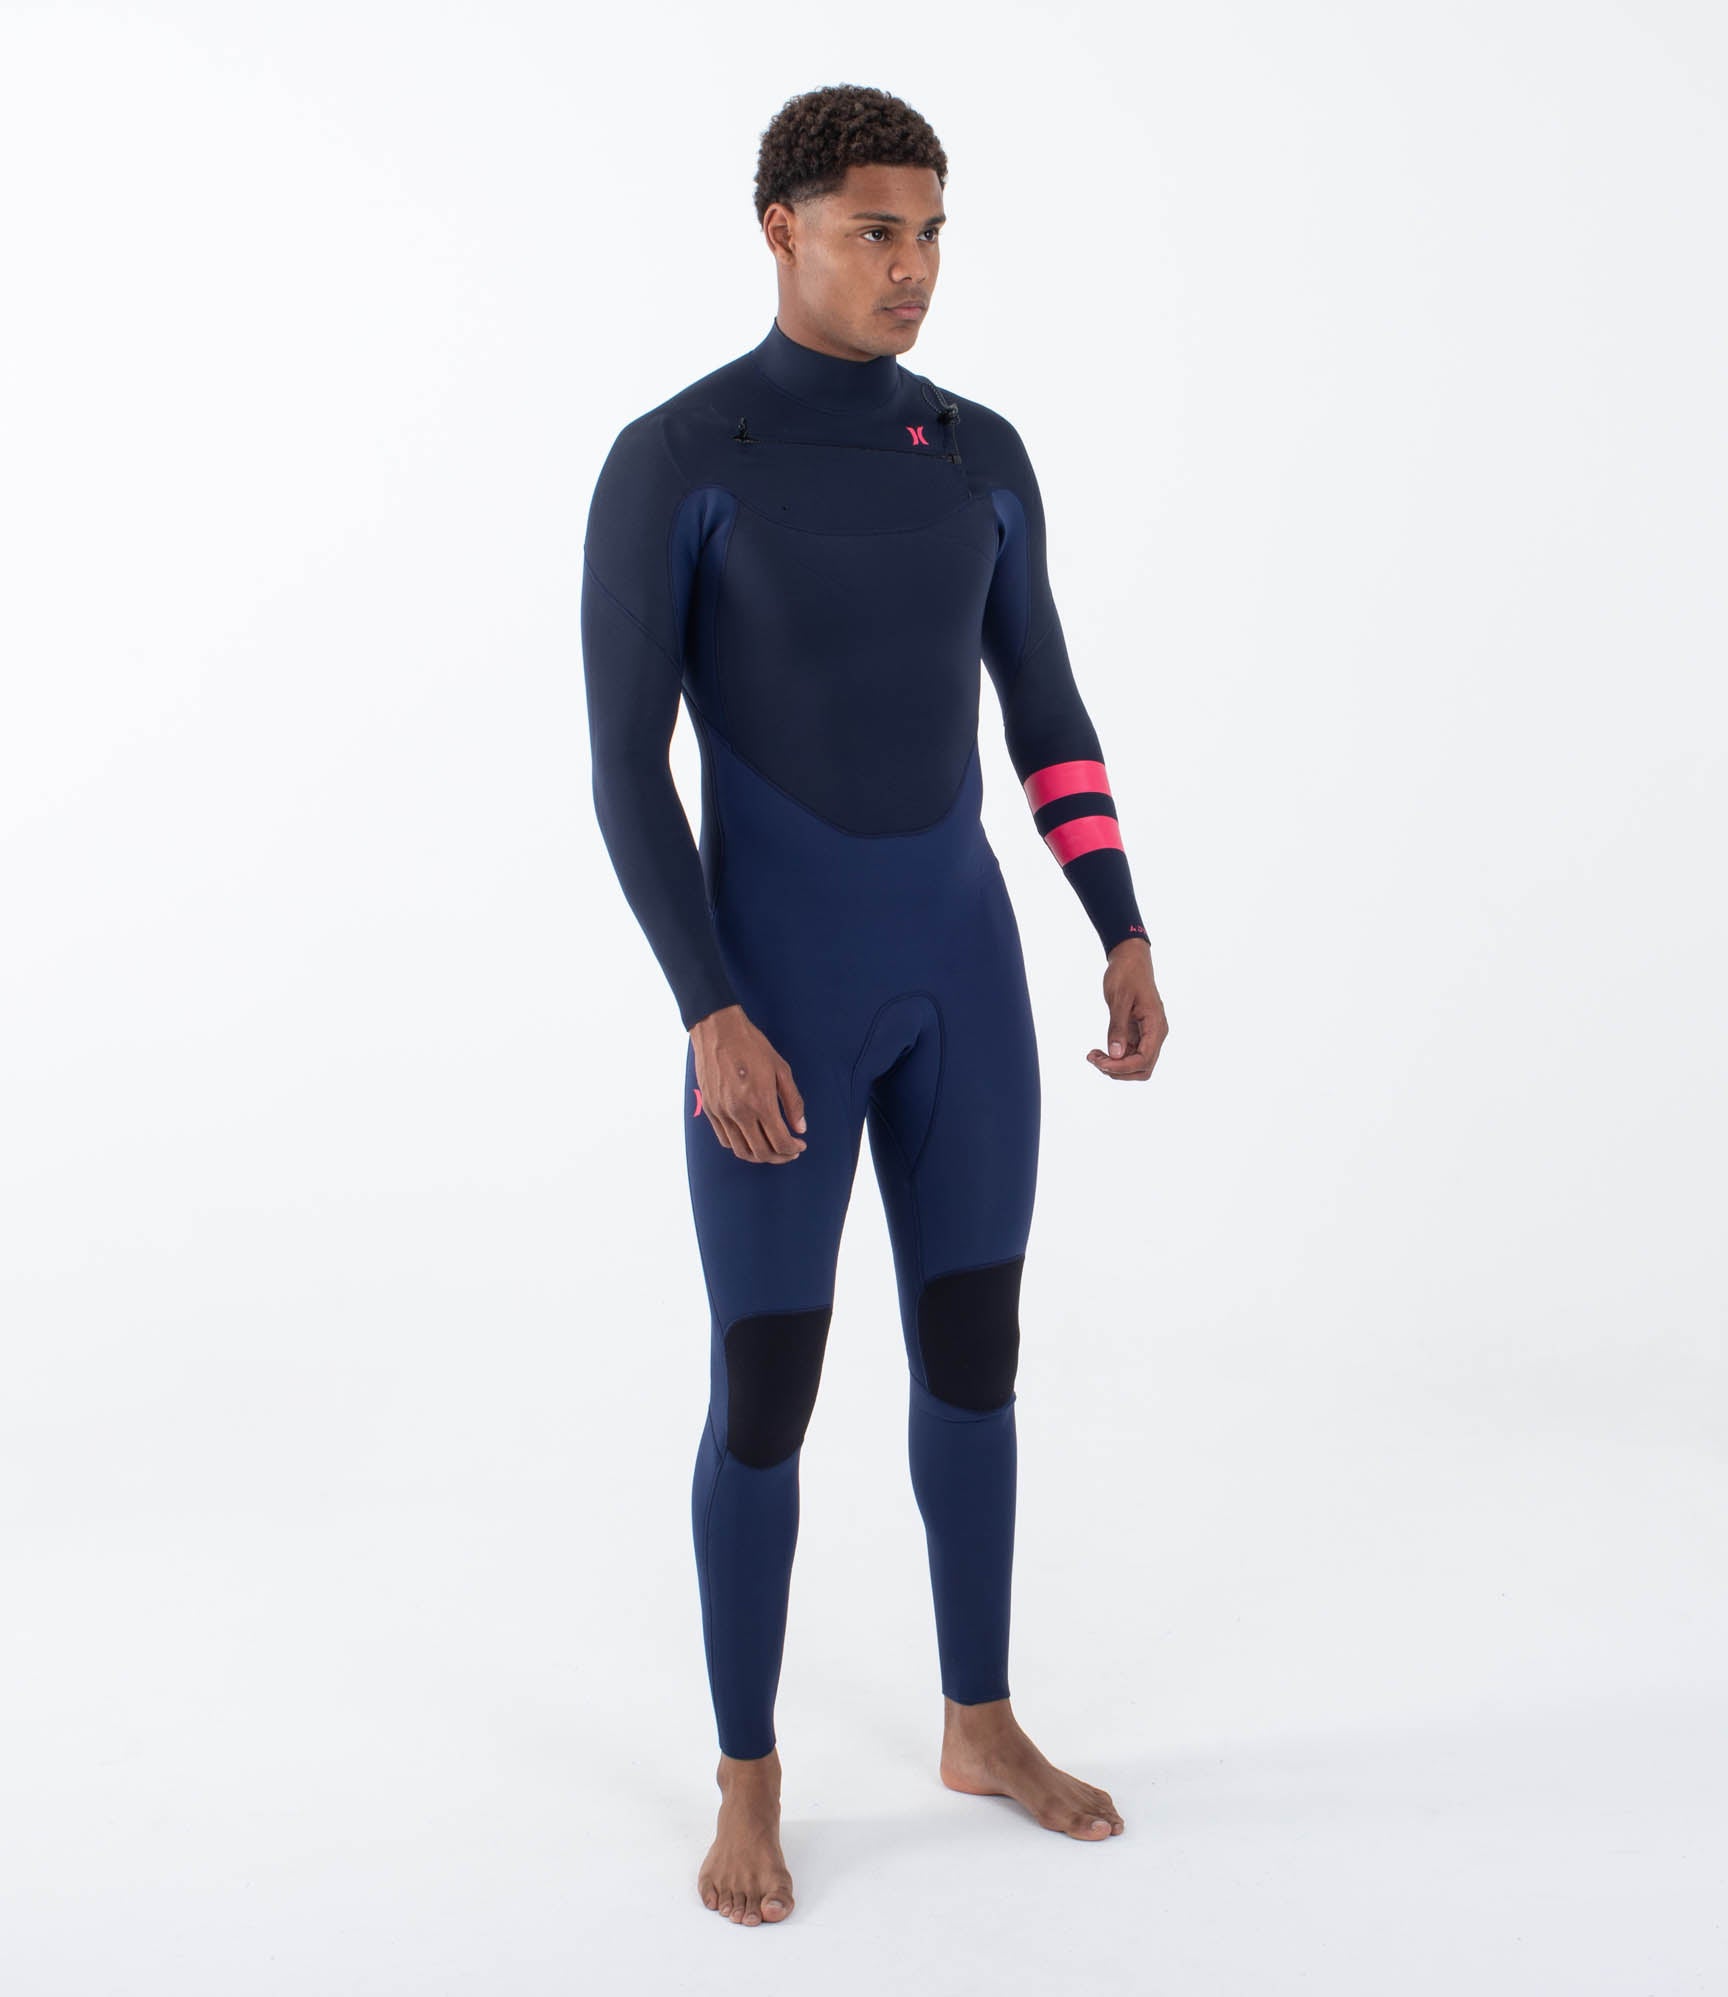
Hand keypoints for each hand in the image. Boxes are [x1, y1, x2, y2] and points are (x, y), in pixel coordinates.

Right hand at [689, 1005, 809, 1161]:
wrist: (719, 1030)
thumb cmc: (753, 1046)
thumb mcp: (781, 1070)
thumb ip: (793, 1101)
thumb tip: (801, 1128)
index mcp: (760, 1103)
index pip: (780, 1141)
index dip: (793, 1149)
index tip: (800, 1144)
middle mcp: (739, 1112)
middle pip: (761, 1152)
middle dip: (780, 1157)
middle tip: (790, 1151)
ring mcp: (722, 1113)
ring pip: (741, 1151)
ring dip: (760, 1156)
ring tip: (772, 1148)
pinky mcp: (710, 1109)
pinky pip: (725, 1139)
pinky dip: (740, 1146)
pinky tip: (751, 1138)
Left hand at [1086, 937, 1167, 1081]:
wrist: (1131, 960)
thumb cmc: (1126, 974)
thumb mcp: (1119, 999)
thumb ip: (1118, 1027)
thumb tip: (1116, 1055)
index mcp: (1155, 1025)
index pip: (1144, 1060)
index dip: (1122, 1067)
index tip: (1100, 1062)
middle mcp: (1155, 1033)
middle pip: (1142, 1068)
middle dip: (1118, 1070)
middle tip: (1094, 1059)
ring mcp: (1148, 1035)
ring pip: (1135, 1065)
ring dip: (1114, 1066)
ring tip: (1093, 1056)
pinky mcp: (1138, 1034)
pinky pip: (1129, 1055)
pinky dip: (1114, 1058)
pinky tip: (1098, 1052)